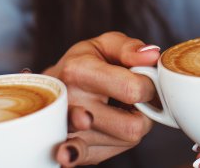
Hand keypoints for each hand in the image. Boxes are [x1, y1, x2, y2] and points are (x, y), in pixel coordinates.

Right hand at [43, 31, 160, 164]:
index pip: (132, 89)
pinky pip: (110, 153)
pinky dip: (116, 141)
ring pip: (124, 141)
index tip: (145, 82)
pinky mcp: (72, 151)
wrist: (46, 90)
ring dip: (130, 126)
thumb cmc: (82, 65)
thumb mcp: (104, 45)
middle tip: (134, 100)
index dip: (149, 86)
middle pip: (131, 126)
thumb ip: (129, 48)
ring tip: (117, 110)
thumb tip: (152, 55)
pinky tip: (108, 126)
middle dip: (143, 113)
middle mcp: (70, 103)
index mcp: (79, 71)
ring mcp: (68, 131)